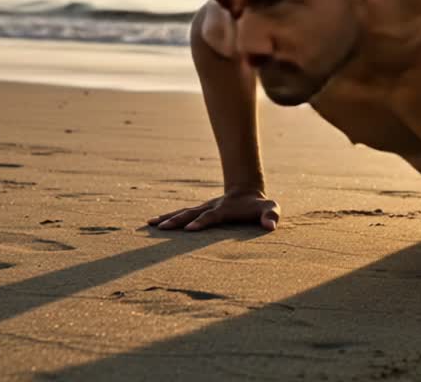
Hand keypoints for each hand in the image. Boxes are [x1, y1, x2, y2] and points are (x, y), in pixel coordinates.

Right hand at [147, 191, 279, 231]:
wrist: (248, 191)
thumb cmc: (259, 205)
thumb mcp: (270, 208)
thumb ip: (271, 215)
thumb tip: (271, 226)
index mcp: (225, 209)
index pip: (211, 216)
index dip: (201, 222)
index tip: (189, 229)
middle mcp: (210, 207)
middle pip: (191, 213)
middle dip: (176, 221)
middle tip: (161, 228)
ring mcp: (203, 208)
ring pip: (182, 212)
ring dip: (167, 218)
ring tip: (150, 224)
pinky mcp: (198, 211)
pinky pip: (180, 214)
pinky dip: (167, 217)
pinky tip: (152, 223)